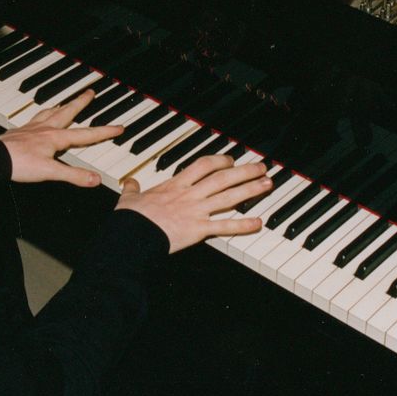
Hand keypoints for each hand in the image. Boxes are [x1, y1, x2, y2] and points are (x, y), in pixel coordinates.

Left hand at [0, 90, 121, 186]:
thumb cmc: (19, 164)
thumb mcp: (50, 172)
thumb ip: (74, 175)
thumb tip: (95, 179)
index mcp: (55, 137)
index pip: (86, 134)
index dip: (104, 131)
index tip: (119, 127)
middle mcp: (45, 129)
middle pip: (67, 112)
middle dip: (81, 103)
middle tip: (90, 92)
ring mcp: (31, 128)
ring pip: (50, 112)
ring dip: (61, 106)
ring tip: (66, 102)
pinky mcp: (19, 132)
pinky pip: (34, 119)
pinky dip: (42, 115)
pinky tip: (40, 118)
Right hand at [116, 155, 272, 252]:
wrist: (132, 235)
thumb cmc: (130, 218)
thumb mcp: (128, 199)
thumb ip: (132, 189)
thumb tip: (129, 183)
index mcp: (175, 185)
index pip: (203, 165)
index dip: (219, 160)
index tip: (230, 159)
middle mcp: (190, 195)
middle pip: (223, 178)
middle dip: (244, 171)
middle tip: (261, 167)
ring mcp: (196, 211)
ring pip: (229, 197)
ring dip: (251, 190)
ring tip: (268, 184)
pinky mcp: (198, 230)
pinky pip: (225, 227)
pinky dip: (243, 225)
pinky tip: (258, 222)